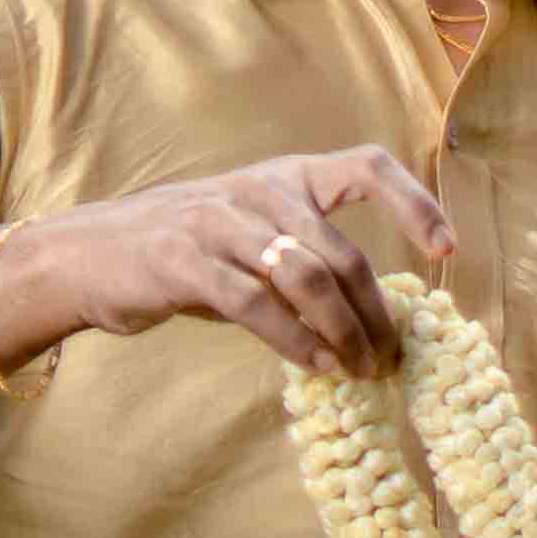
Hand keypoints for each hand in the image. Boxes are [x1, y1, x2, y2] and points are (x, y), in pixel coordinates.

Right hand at [14, 145, 461, 380]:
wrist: (89, 254)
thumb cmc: (188, 251)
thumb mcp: (255, 236)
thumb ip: (308, 260)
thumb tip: (376, 318)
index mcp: (286, 176)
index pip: (368, 166)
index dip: (415, 204)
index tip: (447, 251)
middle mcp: (259, 189)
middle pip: (343, 253)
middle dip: (377, 314)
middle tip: (393, 360)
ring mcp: (221, 221)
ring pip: (308, 279)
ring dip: (345, 334)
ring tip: (362, 371)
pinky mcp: (187, 262)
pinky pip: (260, 306)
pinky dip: (299, 343)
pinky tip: (320, 368)